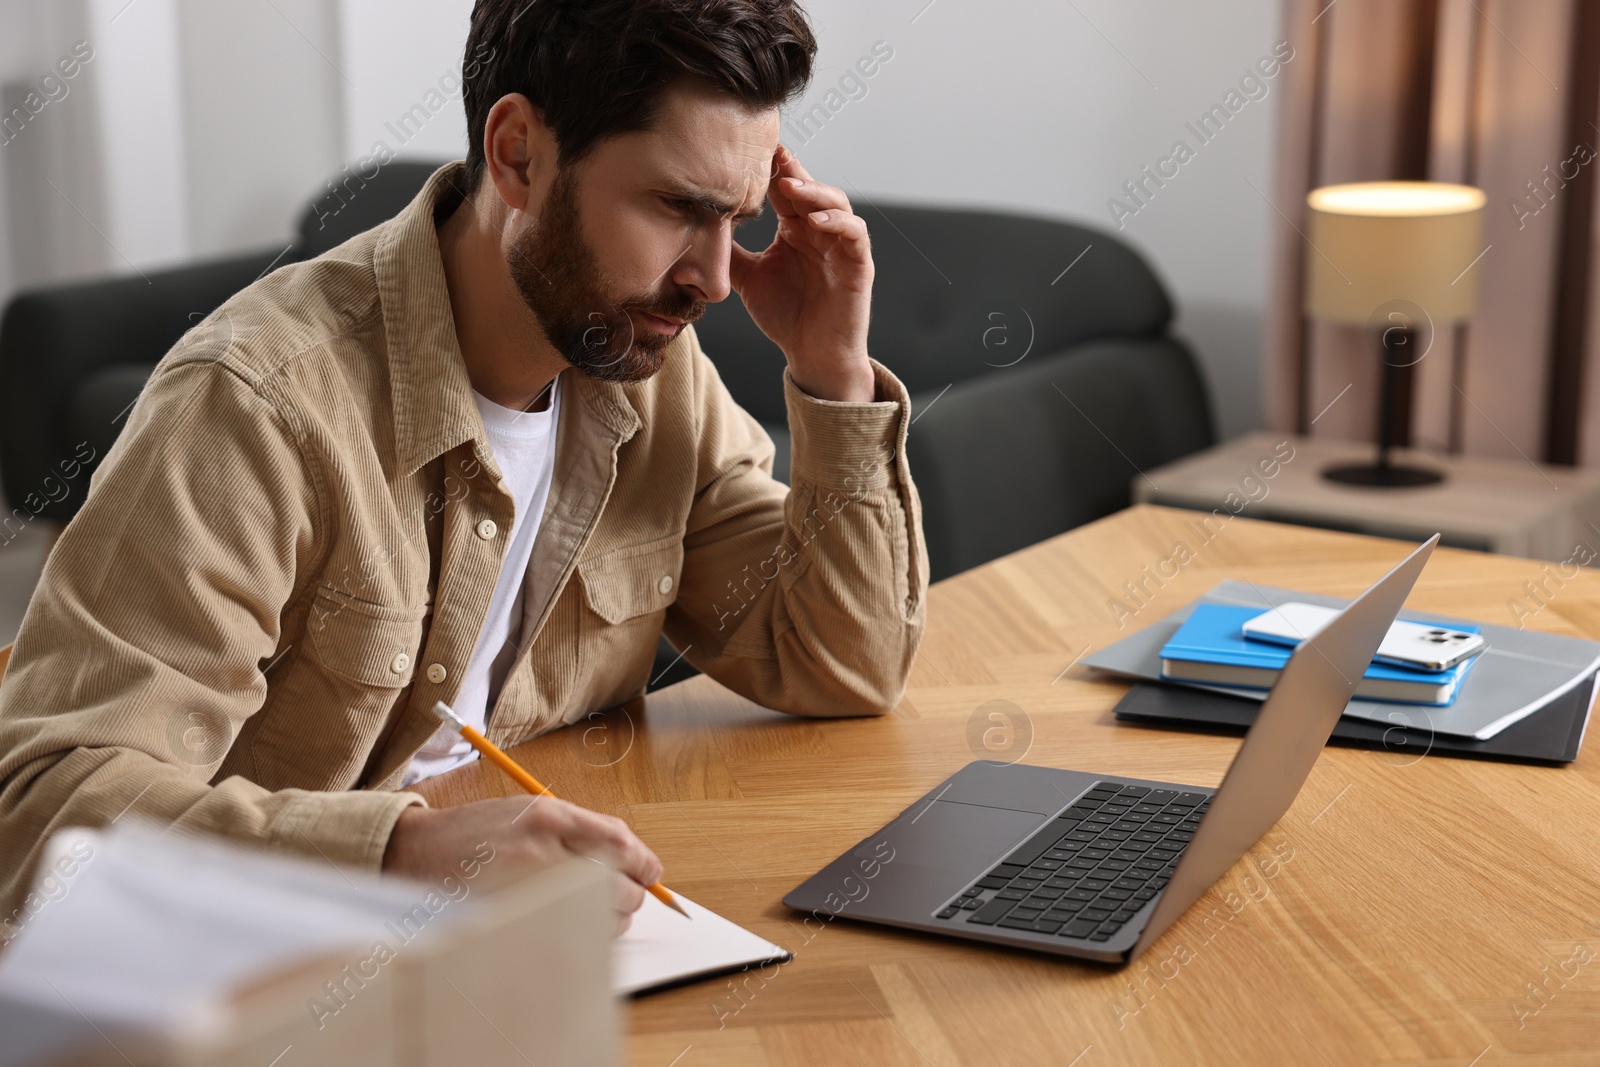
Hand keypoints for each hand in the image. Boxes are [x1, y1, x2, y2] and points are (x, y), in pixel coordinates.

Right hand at [382, 797, 662, 934]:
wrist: (413, 851)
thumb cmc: (474, 831)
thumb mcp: (528, 811)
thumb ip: (578, 829)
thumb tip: (629, 855)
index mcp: (547, 817)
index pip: (618, 841)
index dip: (644, 862)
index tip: (651, 874)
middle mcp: (539, 851)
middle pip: (615, 883)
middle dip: (631, 897)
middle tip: (630, 899)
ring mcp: (524, 888)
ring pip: (596, 916)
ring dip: (609, 920)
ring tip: (597, 913)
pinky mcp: (511, 918)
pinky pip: (566, 934)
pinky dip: (580, 935)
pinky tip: (573, 925)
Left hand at [730, 145, 876, 402]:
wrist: (812, 356)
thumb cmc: (785, 316)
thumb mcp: (747, 279)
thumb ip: (728, 253)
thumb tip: (695, 229)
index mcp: (794, 229)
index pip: (784, 190)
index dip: (770, 170)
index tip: (747, 150)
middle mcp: (819, 231)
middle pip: (809, 188)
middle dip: (790, 170)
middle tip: (770, 154)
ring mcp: (841, 246)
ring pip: (836, 203)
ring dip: (814, 191)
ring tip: (788, 185)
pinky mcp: (859, 265)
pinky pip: (855, 234)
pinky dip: (838, 222)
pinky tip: (815, 221)